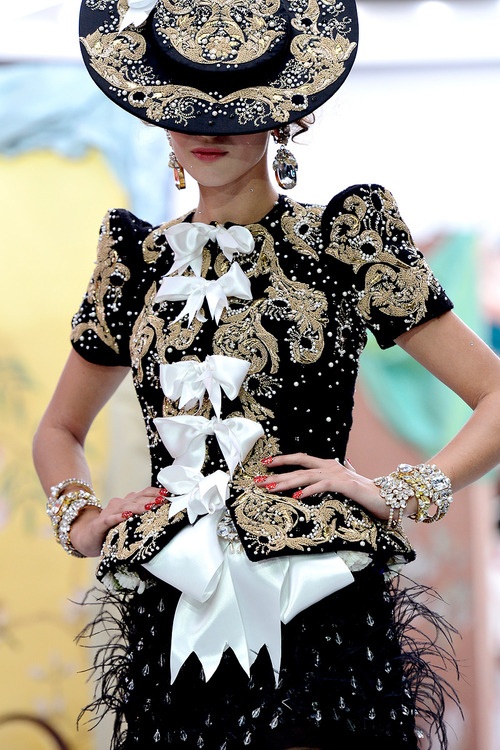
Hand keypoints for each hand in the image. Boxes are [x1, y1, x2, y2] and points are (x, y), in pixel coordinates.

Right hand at [69, 486, 167, 556]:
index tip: (167, 494)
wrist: (86, 537)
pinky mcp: (99, 525)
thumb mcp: (129, 522)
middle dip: (151, 499)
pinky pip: (109, 520)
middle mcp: (119, 504)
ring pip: (125, 507)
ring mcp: (109, 513)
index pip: (143, 493)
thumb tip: (165, 516)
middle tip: (163, 500)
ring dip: (138, 506)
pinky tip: (126, 516)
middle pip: (137, 499)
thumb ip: (143, 517)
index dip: (155, 492)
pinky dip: (118, 517)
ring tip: (150, 507)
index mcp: (127, 503)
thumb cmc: (112, 530)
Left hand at [254, 453, 396, 521]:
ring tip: (269, 488)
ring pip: (305, 476)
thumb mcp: (350, 482)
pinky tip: (296, 496)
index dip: (283, 460)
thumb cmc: (369, 493)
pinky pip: (321, 486)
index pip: (301, 459)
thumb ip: (341, 474)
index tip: (266, 464)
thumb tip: (338, 468)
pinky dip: (307, 490)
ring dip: (285, 482)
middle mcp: (331, 466)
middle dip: (277, 472)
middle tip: (258, 480)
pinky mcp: (344, 485)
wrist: (390, 498)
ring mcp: (337, 474)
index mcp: (330, 465)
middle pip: (298, 466)